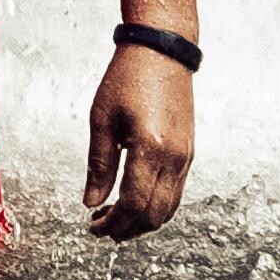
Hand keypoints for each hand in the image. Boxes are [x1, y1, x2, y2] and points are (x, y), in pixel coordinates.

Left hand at [84, 45, 192, 241]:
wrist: (162, 51)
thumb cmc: (127, 79)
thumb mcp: (102, 119)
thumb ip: (99, 165)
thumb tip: (91, 202)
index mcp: (150, 148)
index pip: (133, 204)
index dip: (112, 222)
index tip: (93, 226)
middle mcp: (174, 157)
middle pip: (154, 214)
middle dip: (127, 229)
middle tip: (102, 227)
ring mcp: (186, 156)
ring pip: (169, 208)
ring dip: (143, 221)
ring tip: (116, 218)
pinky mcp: (188, 152)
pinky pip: (176, 192)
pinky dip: (156, 206)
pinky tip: (135, 200)